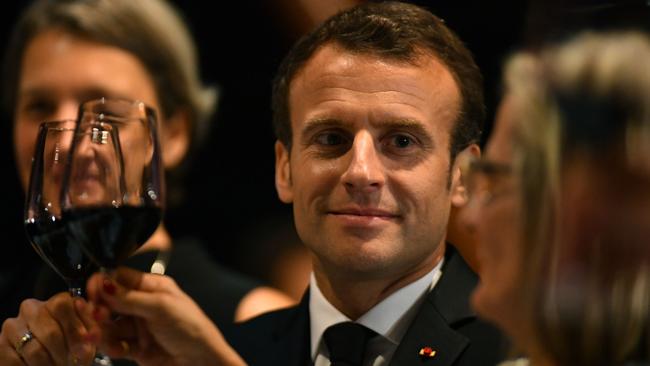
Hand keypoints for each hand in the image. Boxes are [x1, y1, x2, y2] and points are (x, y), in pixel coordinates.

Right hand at [0, 293, 95, 364]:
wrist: (52, 361)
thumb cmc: (73, 347)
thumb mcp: (87, 338)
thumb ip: (92, 332)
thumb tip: (93, 335)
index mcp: (57, 301)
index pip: (62, 306)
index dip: (74, 330)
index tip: (83, 350)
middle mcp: (32, 308)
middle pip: (50, 332)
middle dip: (64, 354)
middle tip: (70, 364)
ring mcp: (13, 325)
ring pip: (34, 350)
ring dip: (50, 364)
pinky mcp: (1, 344)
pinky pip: (16, 361)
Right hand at [85, 268, 245, 365]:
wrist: (201, 362)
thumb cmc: (192, 329)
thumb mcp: (161, 307)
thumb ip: (130, 297)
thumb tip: (103, 284)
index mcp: (152, 287)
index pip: (119, 278)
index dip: (102, 284)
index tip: (91, 292)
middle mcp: (143, 305)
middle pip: (109, 303)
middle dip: (98, 309)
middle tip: (94, 315)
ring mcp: (139, 327)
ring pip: (108, 325)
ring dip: (101, 330)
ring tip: (97, 334)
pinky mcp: (136, 348)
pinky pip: (114, 344)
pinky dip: (110, 345)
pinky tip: (112, 347)